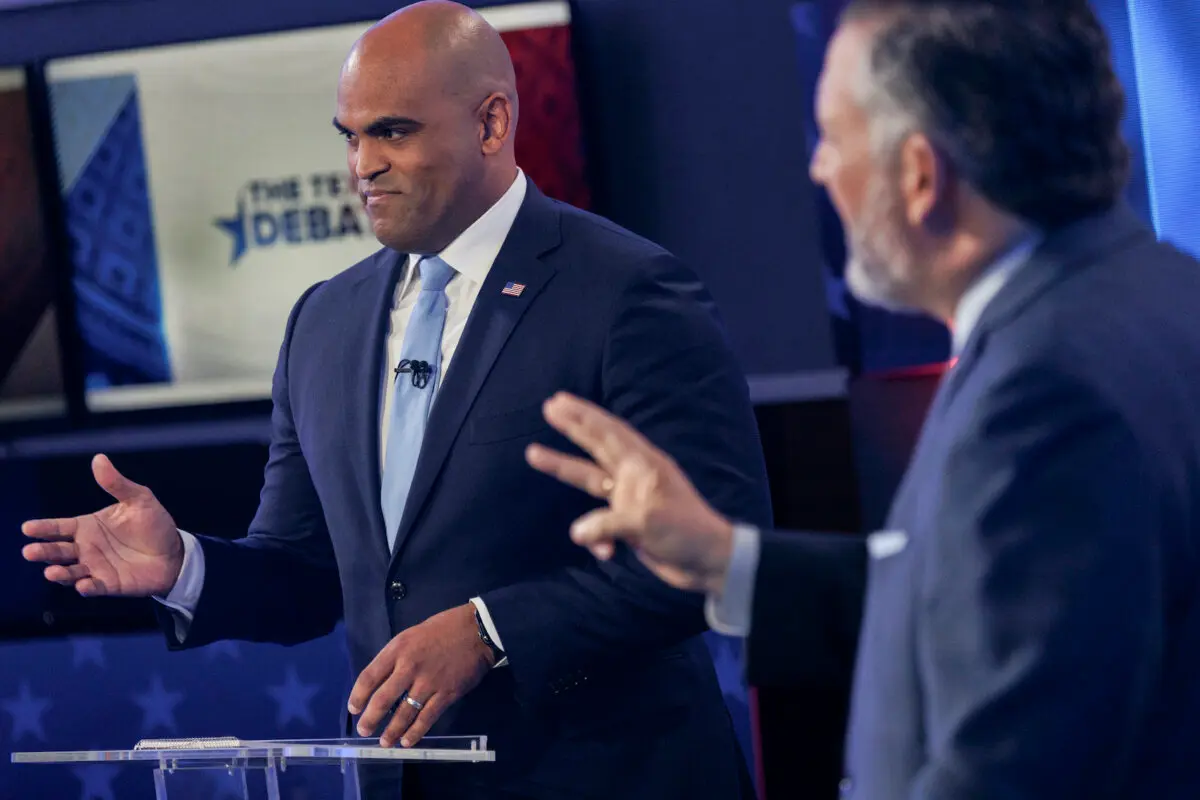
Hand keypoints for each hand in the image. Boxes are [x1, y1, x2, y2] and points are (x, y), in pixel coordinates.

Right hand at [21, 454, 183, 597]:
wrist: (175, 552)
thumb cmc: (153, 524)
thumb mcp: (139, 499)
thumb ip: (117, 484)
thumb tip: (99, 458)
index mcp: (87, 526)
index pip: (59, 527)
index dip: (43, 528)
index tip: (27, 528)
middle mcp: (86, 548)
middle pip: (58, 551)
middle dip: (43, 551)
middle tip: (30, 551)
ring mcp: (95, 568)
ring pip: (70, 572)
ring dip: (60, 573)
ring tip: (51, 572)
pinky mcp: (109, 584)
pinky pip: (94, 587)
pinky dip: (87, 587)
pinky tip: (83, 585)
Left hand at [348, 604, 491, 747]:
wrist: (476, 631)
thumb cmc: (442, 629)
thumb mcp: (411, 635)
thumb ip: (396, 657)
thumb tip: (383, 681)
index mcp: (398, 649)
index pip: (369, 676)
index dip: (358, 696)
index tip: (354, 708)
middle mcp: (409, 667)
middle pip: (383, 699)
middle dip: (370, 719)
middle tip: (364, 730)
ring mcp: (428, 682)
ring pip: (404, 713)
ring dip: (392, 731)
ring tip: (385, 742)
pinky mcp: (446, 694)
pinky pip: (427, 717)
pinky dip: (416, 732)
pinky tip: (407, 741)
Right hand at [525, 392, 734, 594]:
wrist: (707, 563)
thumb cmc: (686, 533)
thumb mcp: (647, 523)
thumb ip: (609, 524)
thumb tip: (578, 532)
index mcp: (644, 465)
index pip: (609, 433)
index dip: (584, 416)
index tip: (558, 401)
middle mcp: (635, 476)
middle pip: (597, 445)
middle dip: (573, 427)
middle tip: (549, 406)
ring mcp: (630, 499)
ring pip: (590, 479)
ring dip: (564, 468)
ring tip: (534, 453)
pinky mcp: (628, 523)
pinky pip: (601, 525)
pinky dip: (598, 538)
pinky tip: (604, 552)